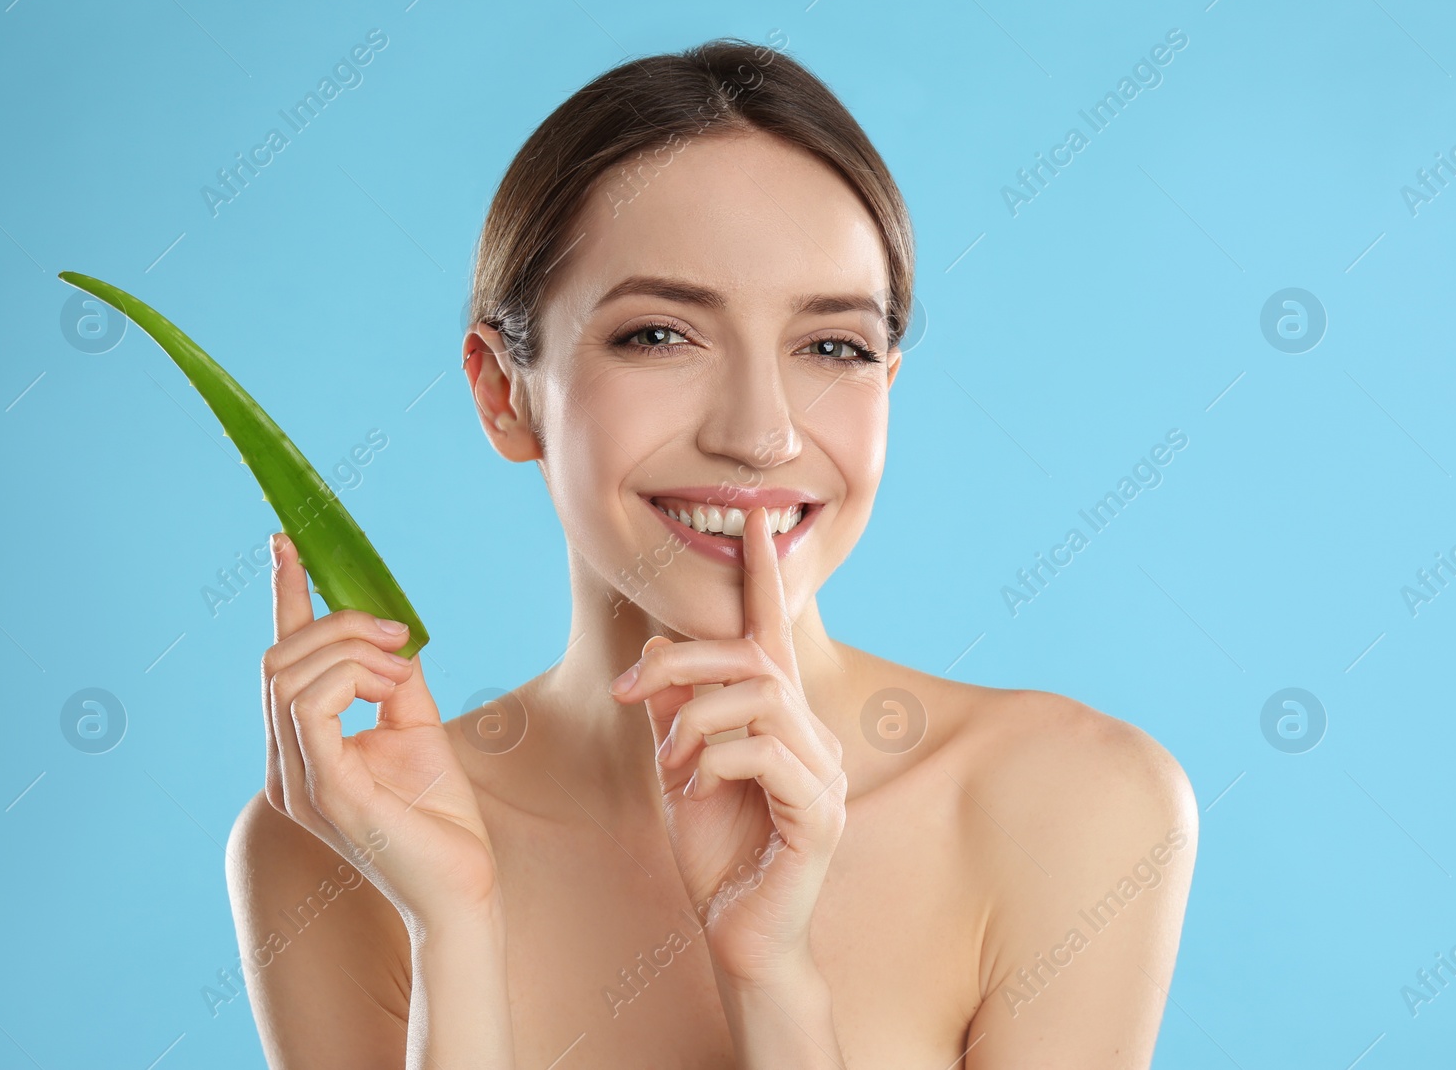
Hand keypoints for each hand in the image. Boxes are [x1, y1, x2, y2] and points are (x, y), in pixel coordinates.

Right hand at [260, 531, 498, 933]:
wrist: (463, 888)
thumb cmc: (441, 819)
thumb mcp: (416, 727)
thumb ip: (392, 678)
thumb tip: (387, 631)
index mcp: (300, 753)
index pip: (280, 664)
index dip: (283, 598)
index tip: (286, 542)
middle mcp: (285, 767)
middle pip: (279, 658)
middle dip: (338, 625)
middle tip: (399, 637)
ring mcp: (296, 781)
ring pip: (290, 672)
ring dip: (353, 650)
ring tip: (401, 670)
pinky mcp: (323, 789)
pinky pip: (310, 703)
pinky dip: (353, 676)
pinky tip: (391, 687)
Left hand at [610, 509, 847, 987]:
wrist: (741, 937)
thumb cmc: (716, 854)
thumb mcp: (680, 770)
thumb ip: (673, 712)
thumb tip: (652, 653)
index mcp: (781, 718)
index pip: (774, 632)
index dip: (765, 575)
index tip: (755, 518)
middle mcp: (812, 734)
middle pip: (753, 656)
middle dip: (682, 660)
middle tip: (629, 688)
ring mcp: (825, 771)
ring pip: (759, 697)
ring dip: (695, 720)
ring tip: (672, 762)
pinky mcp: (822, 812)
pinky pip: (765, 752)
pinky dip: (715, 760)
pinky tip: (697, 788)